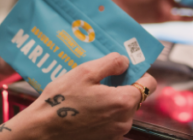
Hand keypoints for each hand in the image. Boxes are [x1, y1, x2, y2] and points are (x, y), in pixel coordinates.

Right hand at [1, 53, 156, 139]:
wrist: (42, 129)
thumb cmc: (61, 99)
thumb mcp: (85, 72)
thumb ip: (111, 63)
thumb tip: (126, 61)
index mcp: (123, 101)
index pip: (149, 83)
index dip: (139, 72)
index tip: (124, 69)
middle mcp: (124, 120)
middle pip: (136, 96)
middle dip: (123, 85)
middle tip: (101, 79)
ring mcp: (116, 132)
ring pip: (124, 109)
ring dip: (113, 99)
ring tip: (90, 93)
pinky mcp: (105, 139)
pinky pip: (113, 120)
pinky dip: (105, 112)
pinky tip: (87, 106)